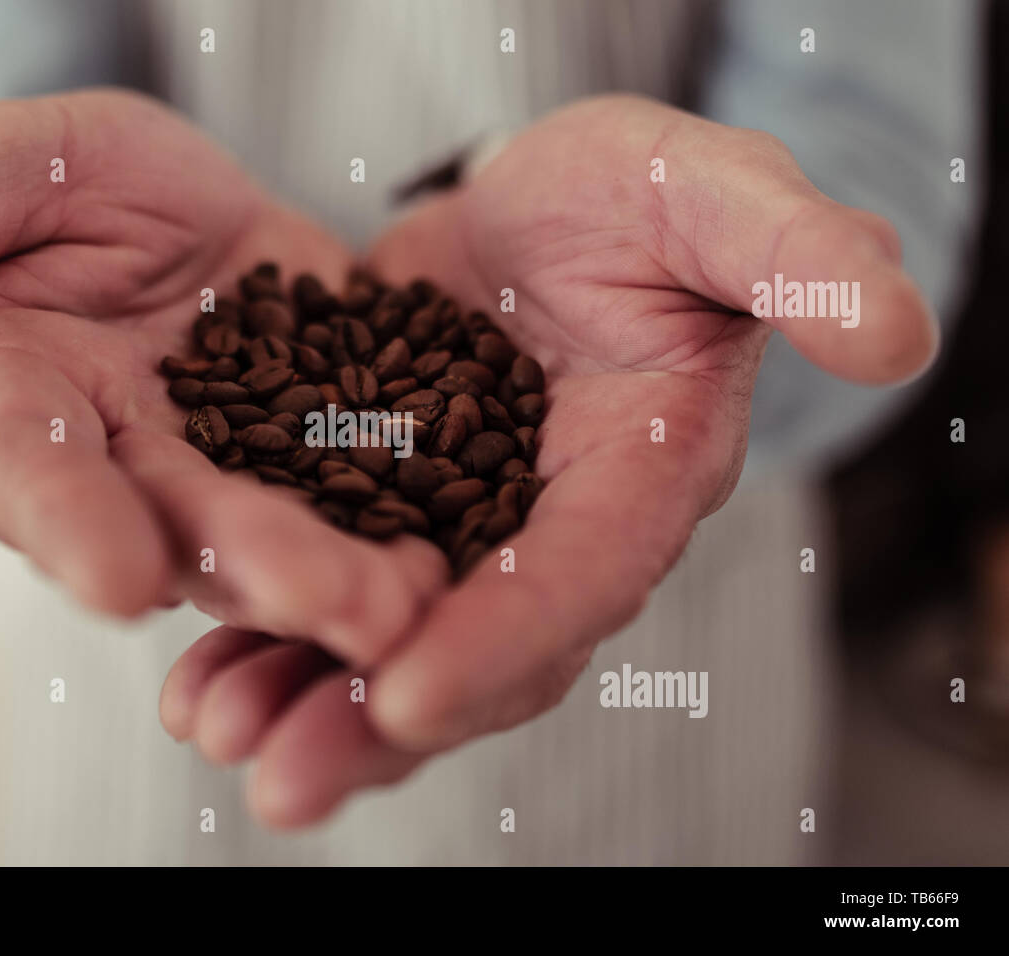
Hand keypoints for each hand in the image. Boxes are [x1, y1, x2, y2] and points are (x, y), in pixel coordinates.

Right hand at [0, 89, 446, 663]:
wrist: (194, 212)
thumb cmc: (77, 186)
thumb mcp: (11, 169)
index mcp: (33, 409)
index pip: (32, 472)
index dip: (69, 526)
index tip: (115, 580)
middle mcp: (131, 472)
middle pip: (179, 532)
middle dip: (248, 568)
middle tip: (318, 603)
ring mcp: (233, 479)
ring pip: (282, 541)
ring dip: (340, 584)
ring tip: (404, 606)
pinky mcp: (324, 464)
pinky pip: (363, 508)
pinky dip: (403, 540)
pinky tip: (451, 570)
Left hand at [161, 95, 937, 825]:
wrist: (540, 204)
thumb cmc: (639, 198)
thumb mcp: (713, 195)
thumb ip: (800, 255)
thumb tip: (893, 333)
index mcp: (634, 475)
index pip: (579, 577)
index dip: (503, 641)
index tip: (410, 697)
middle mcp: (542, 530)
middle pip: (471, 649)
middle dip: (377, 717)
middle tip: (287, 777)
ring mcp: (454, 528)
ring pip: (383, 641)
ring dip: (299, 696)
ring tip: (216, 729)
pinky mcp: (375, 502)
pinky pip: (320, 585)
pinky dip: (259, 628)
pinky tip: (193, 669)